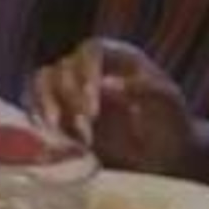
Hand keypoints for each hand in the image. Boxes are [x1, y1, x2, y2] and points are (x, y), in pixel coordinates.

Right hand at [23, 38, 195, 172]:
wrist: (166, 157)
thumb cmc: (172, 124)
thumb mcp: (168, 103)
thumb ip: (142, 89)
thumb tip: (106, 85)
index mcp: (117, 57)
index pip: (90, 51)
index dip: (86, 72)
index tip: (92, 106)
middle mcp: (90, 69)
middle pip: (63, 68)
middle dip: (69, 98)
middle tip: (86, 128)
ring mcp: (72, 90)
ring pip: (41, 82)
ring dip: (45, 104)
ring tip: (59, 129)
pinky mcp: (61, 114)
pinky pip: (36, 106)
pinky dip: (38, 118)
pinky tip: (51, 135)